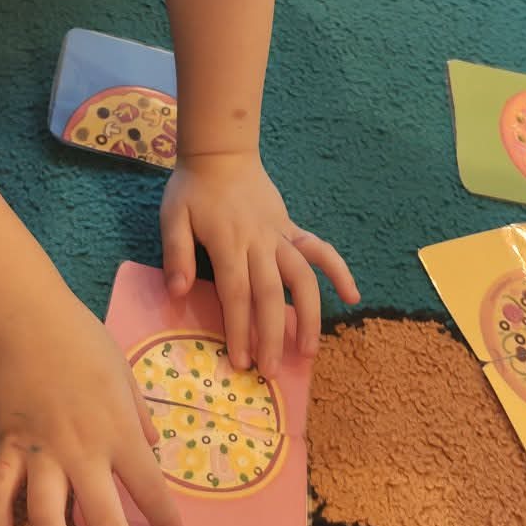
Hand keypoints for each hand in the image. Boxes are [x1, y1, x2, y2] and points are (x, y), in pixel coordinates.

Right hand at [0, 283, 182, 525]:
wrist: (25, 319)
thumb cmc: (81, 341)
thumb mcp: (124, 373)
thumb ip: (139, 415)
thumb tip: (153, 447)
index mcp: (117, 430)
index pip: (149, 488)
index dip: (165, 520)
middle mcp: (81, 450)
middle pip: (103, 520)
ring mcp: (39, 453)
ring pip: (47, 520)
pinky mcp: (6, 449)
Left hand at [160, 153, 358, 376]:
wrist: (222, 153)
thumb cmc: (193, 189)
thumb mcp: (173, 216)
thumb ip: (176, 252)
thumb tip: (177, 291)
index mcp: (228, 242)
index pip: (236, 293)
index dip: (239, 328)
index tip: (241, 361)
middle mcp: (259, 242)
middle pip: (270, 293)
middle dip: (272, 335)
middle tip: (271, 372)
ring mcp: (280, 235)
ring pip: (302, 276)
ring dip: (309, 313)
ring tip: (310, 350)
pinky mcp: (291, 228)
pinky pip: (319, 249)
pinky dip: (338, 270)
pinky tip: (352, 295)